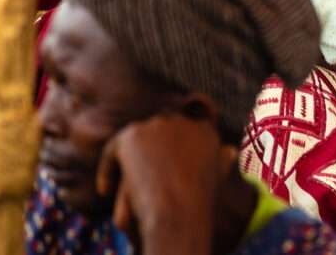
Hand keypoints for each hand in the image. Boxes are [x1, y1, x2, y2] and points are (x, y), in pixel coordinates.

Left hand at [96, 114, 233, 254]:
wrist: (178, 212)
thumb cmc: (199, 206)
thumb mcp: (218, 179)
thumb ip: (223, 161)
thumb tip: (230, 151)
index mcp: (206, 132)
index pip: (186, 128)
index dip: (173, 145)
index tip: (164, 166)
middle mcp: (183, 122)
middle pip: (160, 130)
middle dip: (149, 150)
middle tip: (138, 175)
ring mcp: (157, 125)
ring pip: (135, 139)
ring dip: (129, 160)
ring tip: (121, 184)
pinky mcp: (132, 135)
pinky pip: (113, 150)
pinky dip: (107, 169)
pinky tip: (105, 190)